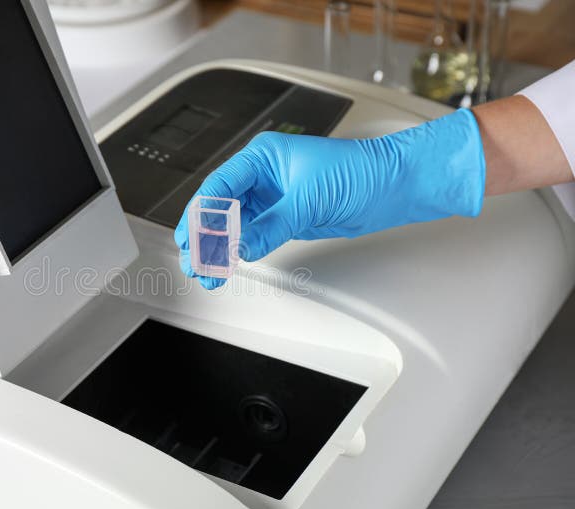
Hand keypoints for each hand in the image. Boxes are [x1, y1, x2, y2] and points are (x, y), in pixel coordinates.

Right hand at [174, 109, 485, 288]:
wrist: (395, 187)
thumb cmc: (361, 172)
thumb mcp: (308, 199)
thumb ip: (269, 226)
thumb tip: (239, 247)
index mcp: (263, 157)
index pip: (220, 186)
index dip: (201, 214)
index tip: (191, 239)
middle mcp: (264, 176)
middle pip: (221, 206)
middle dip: (204, 235)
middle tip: (193, 260)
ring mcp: (274, 198)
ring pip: (235, 224)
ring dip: (221, 247)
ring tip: (209, 271)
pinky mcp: (286, 217)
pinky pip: (254, 234)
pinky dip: (241, 249)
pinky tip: (231, 262)